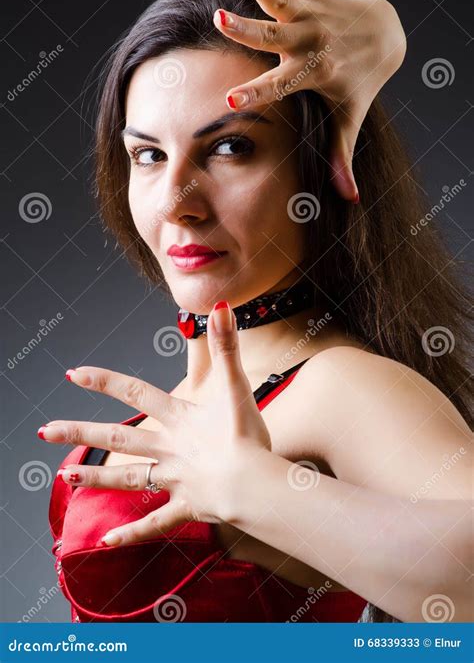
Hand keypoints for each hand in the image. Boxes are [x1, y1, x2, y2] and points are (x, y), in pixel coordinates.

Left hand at [39, 303, 270, 545]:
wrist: (253, 486)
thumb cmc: (247, 437)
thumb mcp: (237, 386)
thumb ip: (226, 347)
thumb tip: (219, 307)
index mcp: (179, 419)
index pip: (135, 393)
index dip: (104, 381)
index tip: (72, 375)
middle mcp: (168, 449)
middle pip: (118, 438)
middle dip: (80, 433)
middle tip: (44, 432)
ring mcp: (174, 481)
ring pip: (127, 479)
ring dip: (96, 479)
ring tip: (63, 480)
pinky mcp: (185, 508)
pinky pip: (154, 524)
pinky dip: (131, 534)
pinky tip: (105, 544)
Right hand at [217, 0, 406, 201]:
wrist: (386, 35)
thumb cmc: (360, 81)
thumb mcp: (349, 118)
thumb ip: (343, 157)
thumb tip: (349, 199)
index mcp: (310, 74)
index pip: (278, 87)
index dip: (255, 93)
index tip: (230, 99)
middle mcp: (308, 42)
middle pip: (274, 38)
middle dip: (248, 31)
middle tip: (221, 21)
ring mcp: (311, 15)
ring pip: (282, 0)